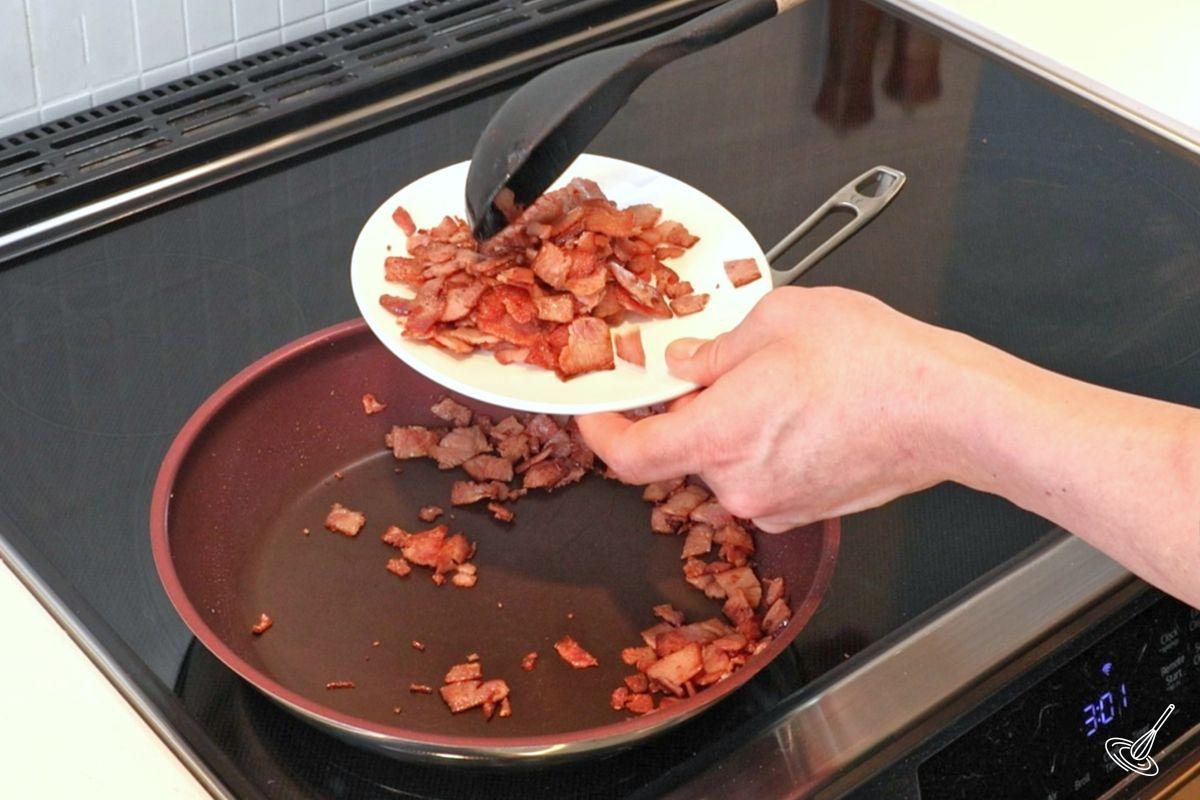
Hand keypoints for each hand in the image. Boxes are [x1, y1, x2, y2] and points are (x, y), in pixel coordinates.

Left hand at [577, 286, 965, 530]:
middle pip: (683, 453)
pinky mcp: (808, 511)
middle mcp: (739, 484)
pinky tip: (805, 411)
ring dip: (733, 427)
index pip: (629, 455)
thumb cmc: (874, 363)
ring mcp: (776, 504)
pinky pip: (764, 476)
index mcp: (718, 436)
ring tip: (783, 383)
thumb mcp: (776, 321)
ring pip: (727, 463)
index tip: (596, 413)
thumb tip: (685, 365)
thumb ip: (714, 350)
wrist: (948, 410)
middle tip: (720, 369)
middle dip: (690, 412)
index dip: (602, 433)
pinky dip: (766, 447)